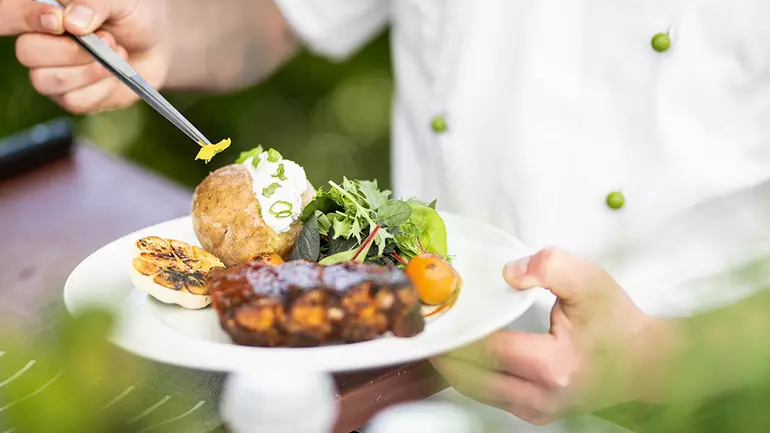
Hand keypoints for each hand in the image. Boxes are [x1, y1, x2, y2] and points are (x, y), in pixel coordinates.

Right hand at [9, 0, 169, 113]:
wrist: (156, 45)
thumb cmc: (132, 16)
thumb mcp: (120, 1)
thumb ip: (95, 3)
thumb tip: (74, 22)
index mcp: (43, 12)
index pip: (13, 14)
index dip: (29, 18)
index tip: (59, 21)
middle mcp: (40, 42)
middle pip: (27, 53)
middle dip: (70, 51)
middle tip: (107, 40)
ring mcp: (53, 72)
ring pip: (47, 81)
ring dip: (87, 71)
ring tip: (117, 53)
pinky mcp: (72, 97)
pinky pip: (74, 101)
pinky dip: (100, 89)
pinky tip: (115, 74)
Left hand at [432, 248, 670, 424]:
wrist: (646, 364)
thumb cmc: (617, 323)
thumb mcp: (591, 282)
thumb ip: (550, 267)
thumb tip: (508, 274)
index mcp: (552, 367)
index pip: (486, 350)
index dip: (457, 330)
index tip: (435, 309)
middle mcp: (539, 398)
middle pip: (468, 377)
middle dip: (442, 349)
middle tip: (424, 322)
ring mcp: (535, 412)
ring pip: (472, 389)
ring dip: (450, 363)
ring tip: (438, 333)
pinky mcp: (532, 414)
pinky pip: (485, 393)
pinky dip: (467, 372)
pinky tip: (461, 349)